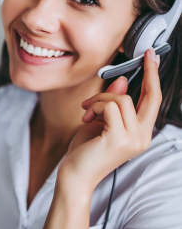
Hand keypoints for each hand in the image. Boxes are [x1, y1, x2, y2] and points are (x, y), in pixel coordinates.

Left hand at [58, 48, 161, 191]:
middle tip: (145, 55)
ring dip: (99, 100)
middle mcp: (142, 137)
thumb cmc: (85, 149)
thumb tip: (123, 81)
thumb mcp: (100, 121)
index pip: (153, 102)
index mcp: (140, 133)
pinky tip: (86, 119)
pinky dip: (95, 107)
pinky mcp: (120, 139)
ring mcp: (134, 139)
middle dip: (149, 72)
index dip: (154, 78)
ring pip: (122, 99)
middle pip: (151, 97)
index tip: (153, 57)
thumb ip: (112, 103)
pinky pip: (110, 107)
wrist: (74, 173)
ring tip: (86, 111)